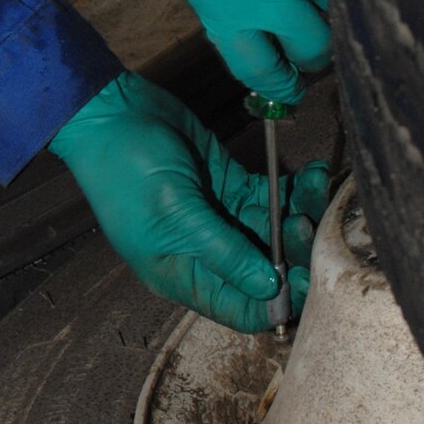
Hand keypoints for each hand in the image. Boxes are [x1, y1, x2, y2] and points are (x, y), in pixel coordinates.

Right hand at [50, 71, 329, 331]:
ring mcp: (219, 218)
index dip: (279, 302)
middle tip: (309, 222)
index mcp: (182, 275)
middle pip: (266, 271)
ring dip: (300, 214)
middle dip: (295, 252)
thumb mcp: (174, 213)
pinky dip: (293, 190)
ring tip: (315, 186)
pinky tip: (312, 172)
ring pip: (274, 232)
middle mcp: (204, 254)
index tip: (309, 278)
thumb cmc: (126, 169)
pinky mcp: (228, 185)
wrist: (108, 113)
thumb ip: (224, 252)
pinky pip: (270, 198)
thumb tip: (270, 290)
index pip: (242, 310)